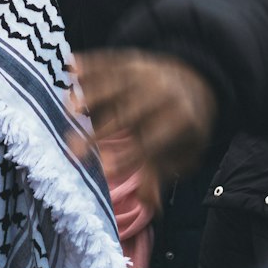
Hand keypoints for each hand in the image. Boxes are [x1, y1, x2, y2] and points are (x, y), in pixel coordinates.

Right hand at [72, 50, 218, 208]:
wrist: (198, 81)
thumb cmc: (183, 127)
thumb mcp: (182, 152)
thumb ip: (161, 174)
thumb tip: (151, 207)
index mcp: (181, 120)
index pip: (152, 142)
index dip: (129, 156)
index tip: (105, 170)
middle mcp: (164, 94)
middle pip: (128, 116)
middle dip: (100, 133)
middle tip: (73, 150)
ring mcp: (146, 74)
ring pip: (116, 84)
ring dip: (91, 95)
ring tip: (69, 110)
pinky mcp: (132, 59)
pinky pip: (109, 61)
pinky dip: (90, 63)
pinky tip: (71, 66)